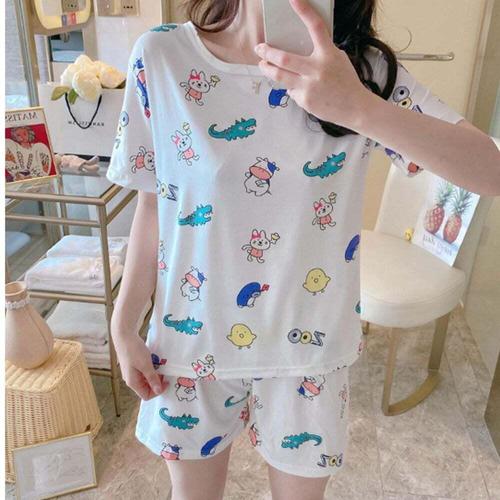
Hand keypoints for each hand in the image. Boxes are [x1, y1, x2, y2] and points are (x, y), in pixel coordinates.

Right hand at [112, 331, 168, 399]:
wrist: (124, 335)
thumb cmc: (134, 350)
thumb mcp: (146, 365)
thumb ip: (152, 379)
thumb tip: (158, 391)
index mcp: (132, 382)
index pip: (146, 395)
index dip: (157, 391)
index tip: (166, 381)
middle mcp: (130, 379)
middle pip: (146, 388)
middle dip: (157, 382)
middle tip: (164, 373)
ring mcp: (131, 372)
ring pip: (145, 379)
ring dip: (154, 374)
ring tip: (160, 365)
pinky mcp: (132, 364)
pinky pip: (143, 371)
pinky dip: (150, 368)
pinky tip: (154, 361)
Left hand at [254, 0, 373, 128]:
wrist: (355, 108)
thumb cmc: (346, 82)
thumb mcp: (337, 60)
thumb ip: (320, 53)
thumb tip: (298, 50)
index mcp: (328, 54)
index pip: (316, 27)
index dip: (304, 11)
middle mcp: (317, 69)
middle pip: (284, 59)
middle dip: (268, 52)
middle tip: (259, 48)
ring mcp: (309, 86)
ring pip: (280, 76)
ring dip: (267, 69)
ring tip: (262, 64)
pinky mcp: (305, 101)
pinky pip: (291, 90)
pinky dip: (293, 88)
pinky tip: (300, 89)